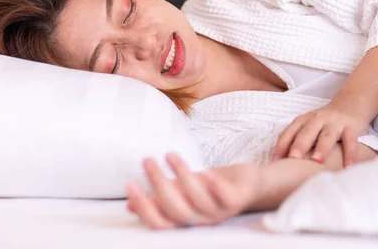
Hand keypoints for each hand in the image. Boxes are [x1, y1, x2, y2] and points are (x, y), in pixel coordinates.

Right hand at [126, 153, 261, 228]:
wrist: (248, 184)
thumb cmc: (211, 188)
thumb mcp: (182, 192)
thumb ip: (160, 198)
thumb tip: (130, 205)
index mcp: (185, 219)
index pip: (160, 223)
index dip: (144, 207)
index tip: (130, 184)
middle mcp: (201, 219)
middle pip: (177, 211)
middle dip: (159, 185)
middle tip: (147, 161)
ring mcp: (220, 211)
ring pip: (199, 201)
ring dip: (183, 176)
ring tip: (170, 154)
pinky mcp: (237, 199)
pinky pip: (227, 198)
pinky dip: (217, 187)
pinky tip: (207, 172)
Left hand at [271, 104, 368, 166]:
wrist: (350, 104)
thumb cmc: (325, 123)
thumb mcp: (309, 127)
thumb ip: (298, 141)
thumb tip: (281, 165)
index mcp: (303, 120)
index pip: (289, 133)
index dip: (281, 147)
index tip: (275, 162)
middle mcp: (317, 119)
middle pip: (306, 132)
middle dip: (299, 146)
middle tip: (293, 159)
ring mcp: (334, 122)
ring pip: (327, 135)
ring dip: (322, 148)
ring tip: (318, 161)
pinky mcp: (351, 126)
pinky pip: (350, 140)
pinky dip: (350, 153)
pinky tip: (348, 167)